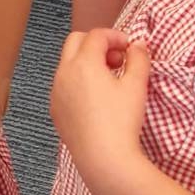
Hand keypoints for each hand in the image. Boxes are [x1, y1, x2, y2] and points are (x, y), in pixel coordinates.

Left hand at [51, 28, 151, 194]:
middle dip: (97, 44)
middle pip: (75, 41)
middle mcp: (63, 73)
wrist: (103, 158)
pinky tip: (96, 99)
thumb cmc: (122, 121)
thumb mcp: (136, 85)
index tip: (130, 48)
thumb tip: (138, 45)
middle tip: (117, 60)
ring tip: (109, 81)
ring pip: (67, 63)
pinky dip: (78, 81)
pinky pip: (63, 84)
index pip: (97, 35)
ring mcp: (56, 92)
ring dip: (86, 62)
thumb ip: (139, 58)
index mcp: (83, 63)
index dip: (116, 36)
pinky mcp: (55, 109)